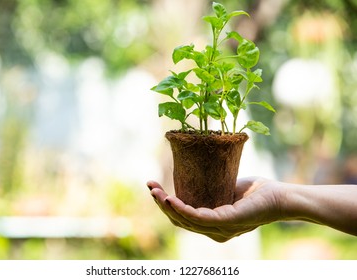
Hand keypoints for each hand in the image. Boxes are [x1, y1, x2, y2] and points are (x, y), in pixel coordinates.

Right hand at [147, 177, 282, 241]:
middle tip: (150, 187)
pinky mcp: (227, 222)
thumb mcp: (226, 189)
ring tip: (155, 192)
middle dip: (161, 204)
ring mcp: (220, 229)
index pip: (183, 218)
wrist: (281, 196)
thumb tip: (193, 172)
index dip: (166, 204)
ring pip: (186, 221)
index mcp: (212, 224)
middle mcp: (214, 231)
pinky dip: (183, 210)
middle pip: (180, 221)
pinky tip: (172, 199)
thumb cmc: (256, 193)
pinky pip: (200, 218)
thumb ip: (210, 188)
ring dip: (167, 206)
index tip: (154, 187)